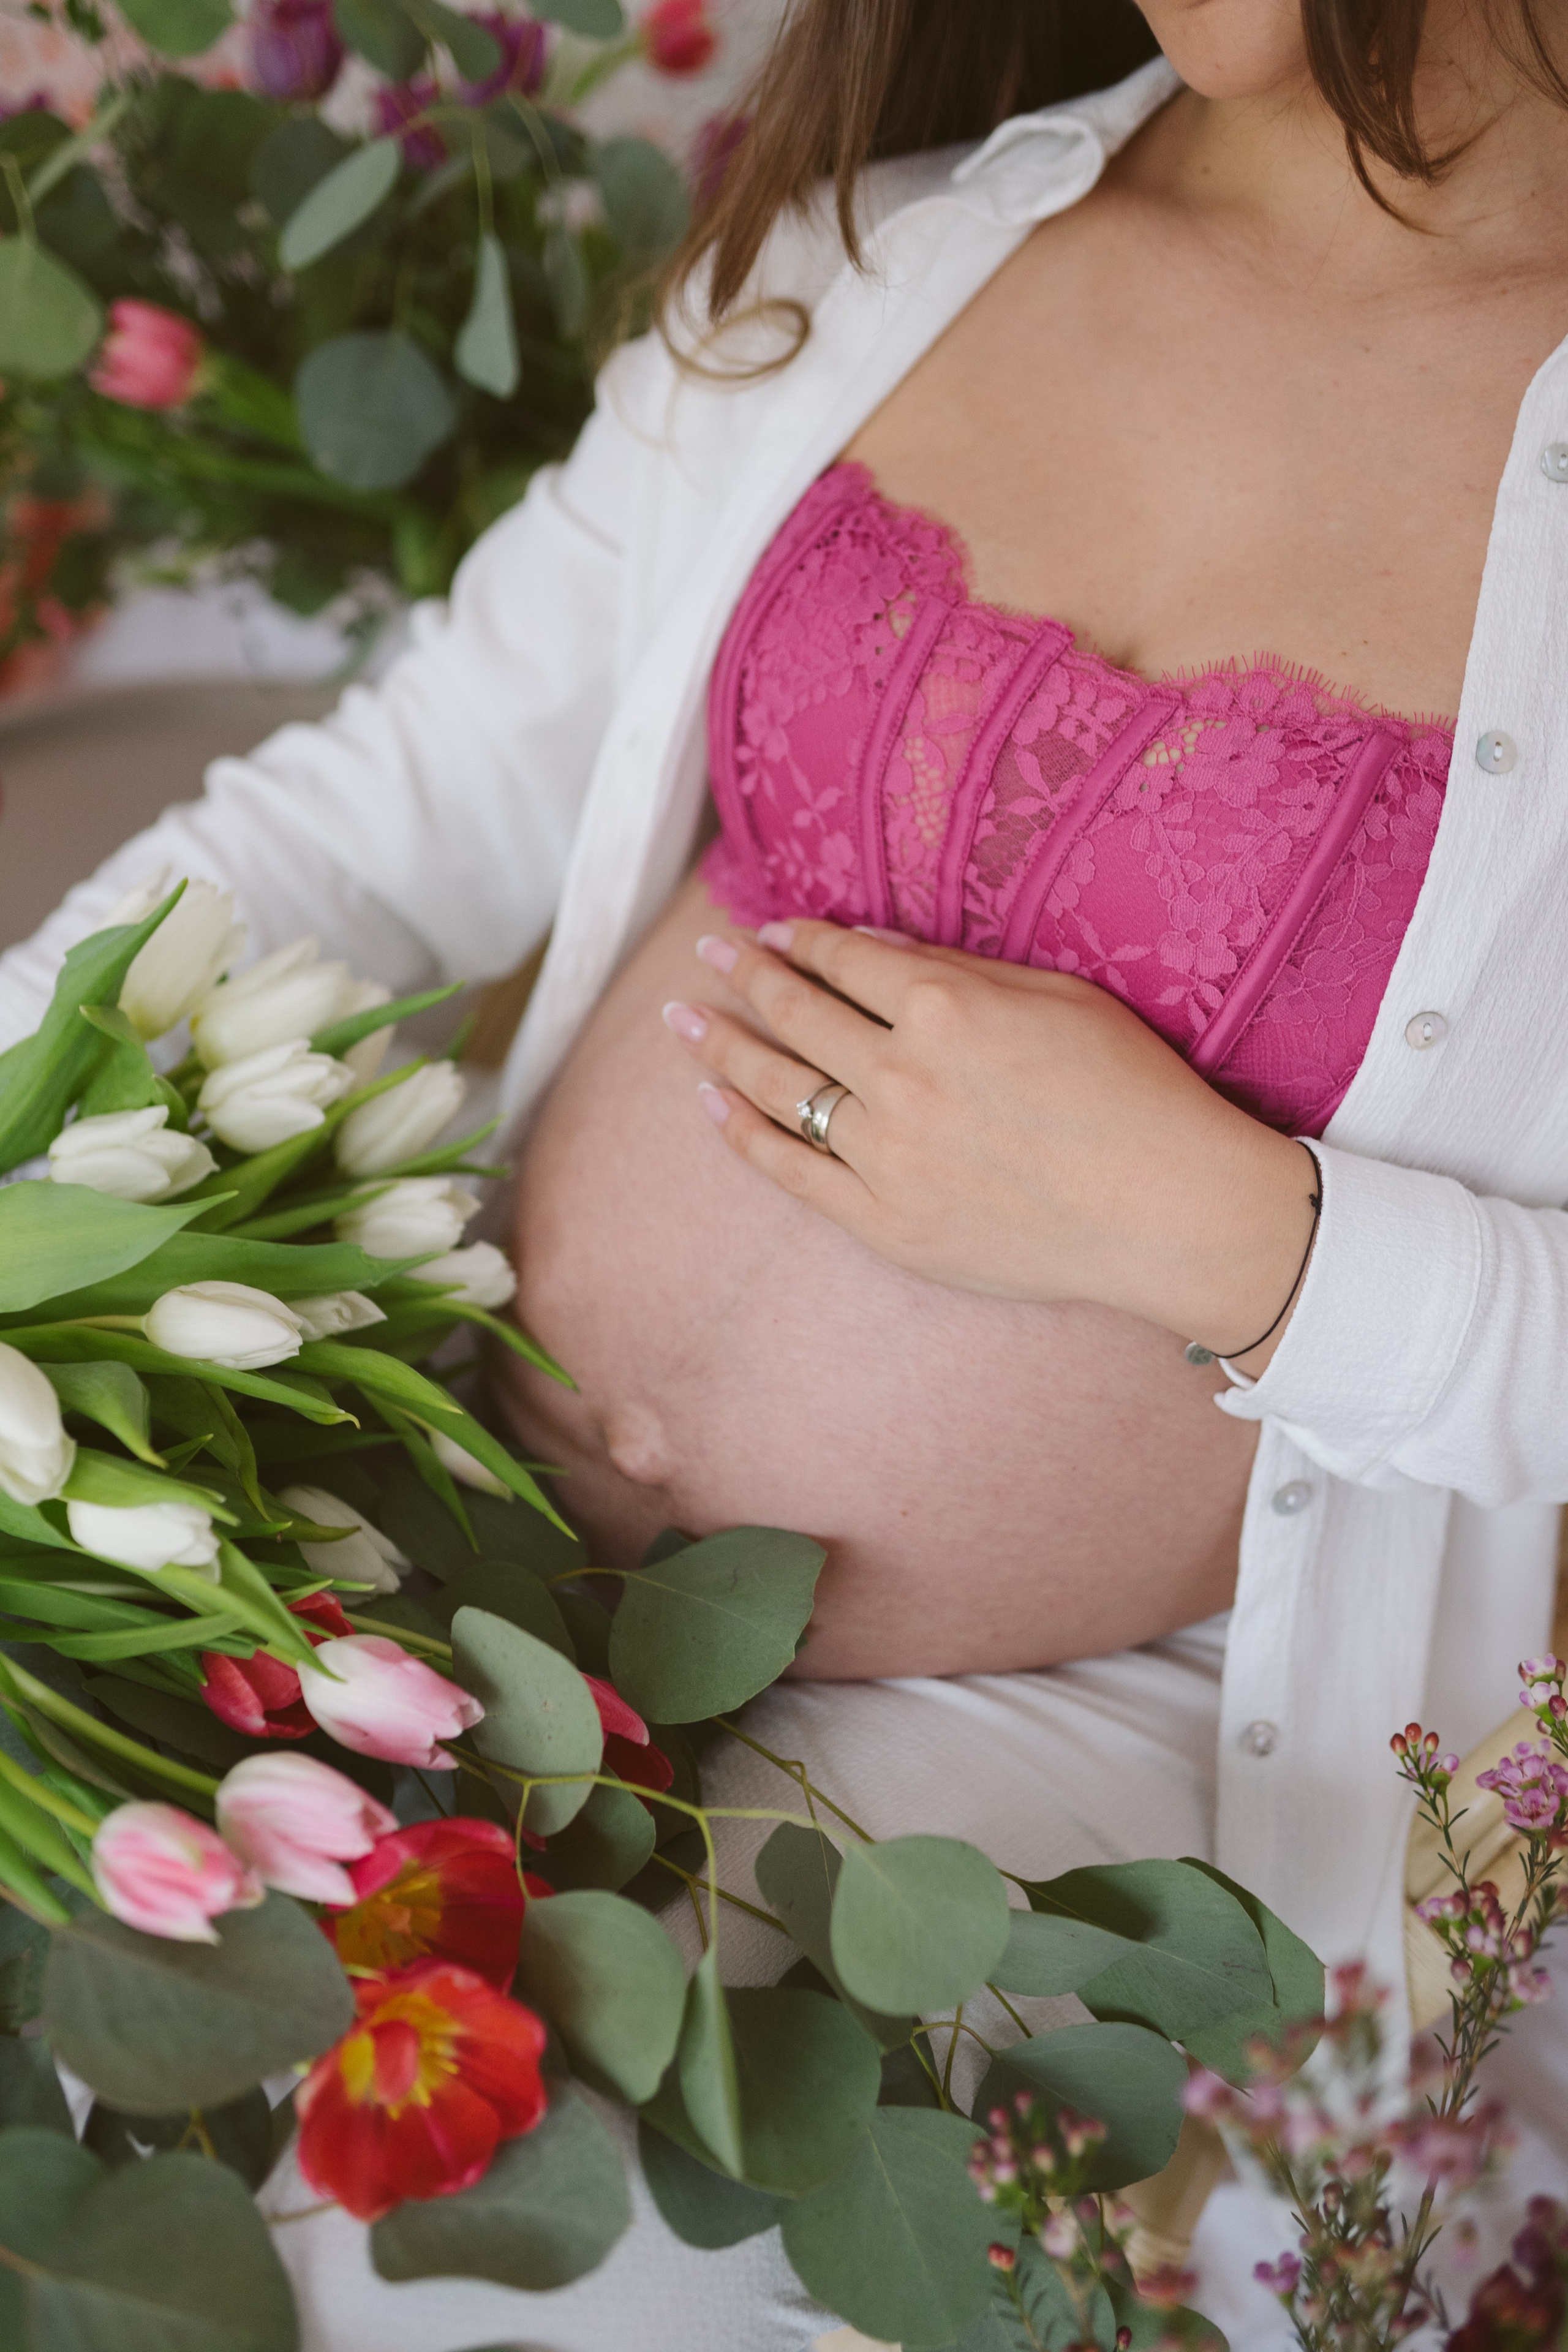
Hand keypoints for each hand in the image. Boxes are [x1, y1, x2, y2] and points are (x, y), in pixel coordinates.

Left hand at [663, 919, 1319, 1364]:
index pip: (843, 959)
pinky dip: (741, 1130)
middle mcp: (900, 1073)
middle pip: (797, 1013)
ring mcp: (885, 1151)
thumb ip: (954, 969)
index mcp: (945, 1007)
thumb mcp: (1056, 997)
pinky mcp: (883, 1220)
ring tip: (682, 1017)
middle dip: (744, 976)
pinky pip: (790, 1168)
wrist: (1167, 1209)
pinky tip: (709, 1101)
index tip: (771, 932)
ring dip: (722, 1044)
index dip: (799, 940)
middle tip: (708, 955)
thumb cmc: (1132, 1091)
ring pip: (778, 1086)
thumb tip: (866, 944)